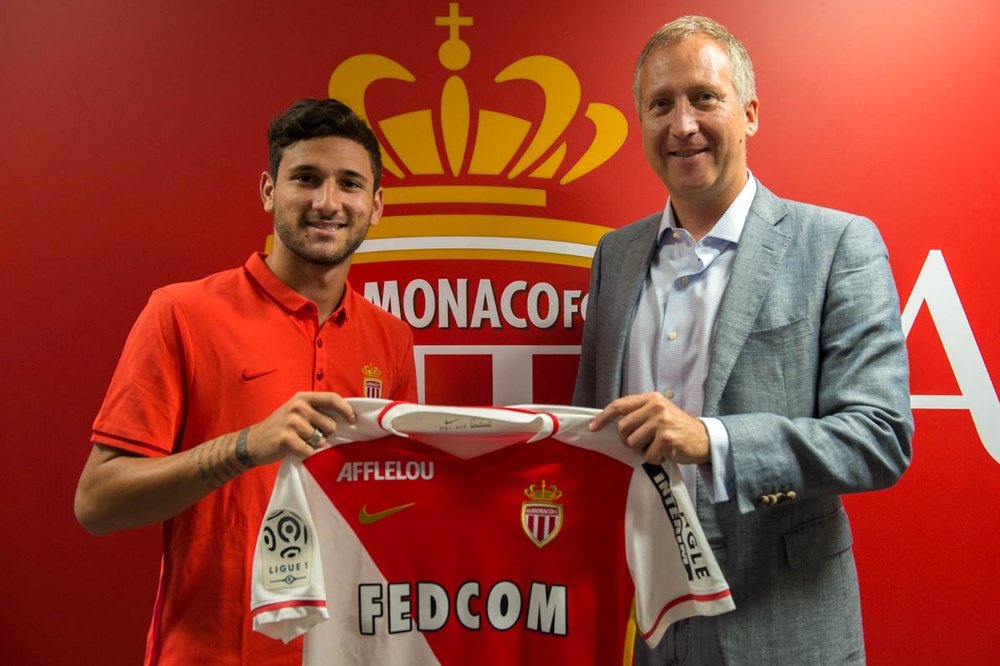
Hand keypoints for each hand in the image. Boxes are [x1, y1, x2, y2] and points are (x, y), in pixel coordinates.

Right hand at [245, 392, 354, 464]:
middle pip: (330, 424)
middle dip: (326, 434)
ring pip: (321, 439)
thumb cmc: (281, 428)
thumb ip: (317, 411)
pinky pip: (309, 450)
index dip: (346, 410)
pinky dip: (305, 454)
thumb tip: (346, 417)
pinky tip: (293, 449)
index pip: (332, 398)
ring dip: (314, 445)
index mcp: (303, 398)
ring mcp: (292, 422)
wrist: (253, 442)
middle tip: (311, 436)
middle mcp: (298, 406)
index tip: (353, 421)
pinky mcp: (286, 438)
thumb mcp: (297, 412)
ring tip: (299, 442)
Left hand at [589, 392, 709, 464]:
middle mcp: (656, 406)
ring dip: (642, 451)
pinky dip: (654, 459)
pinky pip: (647, 455)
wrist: (705, 439)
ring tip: (655, 447)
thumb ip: (638, 414)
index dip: (603, 417)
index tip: (592, 427)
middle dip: (627, 440)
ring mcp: (662, 422)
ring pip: (632, 443)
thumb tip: (611, 423)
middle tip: (640, 444)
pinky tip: (664, 454)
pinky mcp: (667, 438)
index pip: (619, 405)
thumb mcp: (658, 413)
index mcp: (651, 398)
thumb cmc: (677, 428)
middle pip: (622, 427)